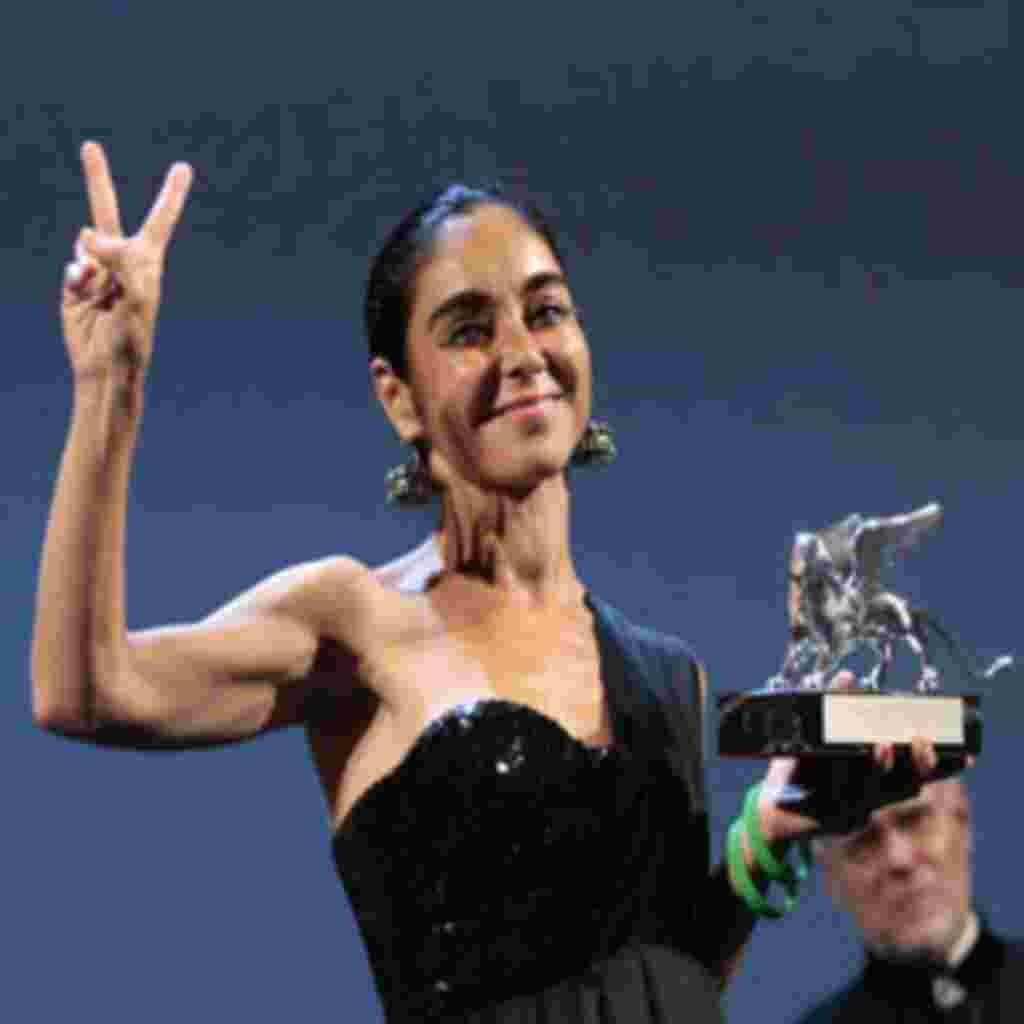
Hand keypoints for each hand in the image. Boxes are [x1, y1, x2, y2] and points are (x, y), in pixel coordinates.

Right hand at [61, 141, 192, 380]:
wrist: (106, 366)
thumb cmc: (133, 336)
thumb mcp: (137, 298)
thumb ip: (121, 261)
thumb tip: (88, 234)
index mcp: (147, 263)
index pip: (160, 221)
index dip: (171, 194)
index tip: (183, 167)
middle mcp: (122, 261)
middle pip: (107, 212)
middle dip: (97, 179)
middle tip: (89, 146)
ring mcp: (96, 270)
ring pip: (84, 246)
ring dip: (87, 262)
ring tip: (100, 293)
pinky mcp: (75, 284)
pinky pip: (71, 267)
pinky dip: (75, 278)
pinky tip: (84, 295)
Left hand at [756, 672, 942, 844]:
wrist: (772, 805)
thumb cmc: (801, 767)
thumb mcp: (820, 734)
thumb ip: (836, 707)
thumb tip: (849, 676)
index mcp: (879, 778)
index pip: (918, 773)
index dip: (944, 765)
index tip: (968, 755)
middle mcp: (873, 794)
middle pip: (906, 784)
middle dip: (917, 764)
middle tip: (921, 741)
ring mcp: (853, 807)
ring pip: (875, 789)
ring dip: (879, 767)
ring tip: (880, 745)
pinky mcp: (829, 816)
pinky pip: (839, 797)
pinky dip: (837, 775)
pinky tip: (831, 760)